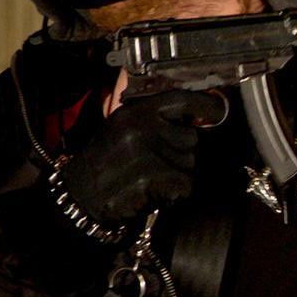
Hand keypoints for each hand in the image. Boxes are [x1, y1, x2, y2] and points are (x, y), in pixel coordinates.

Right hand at [61, 90, 225, 223]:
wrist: (79, 198)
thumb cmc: (105, 165)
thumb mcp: (122, 130)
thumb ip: (155, 120)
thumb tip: (199, 113)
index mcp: (134, 111)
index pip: (180, 99)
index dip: (205, 104)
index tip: (217, 109)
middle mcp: (140, 126)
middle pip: (191, 138)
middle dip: (181, 155)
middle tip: (154, 165)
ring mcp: (144, 150)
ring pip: (189, 164)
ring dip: (176, 176)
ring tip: (148, 179)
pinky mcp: (149, 175)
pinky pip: (183, 185)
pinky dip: (173, 194)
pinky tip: (151, 193)